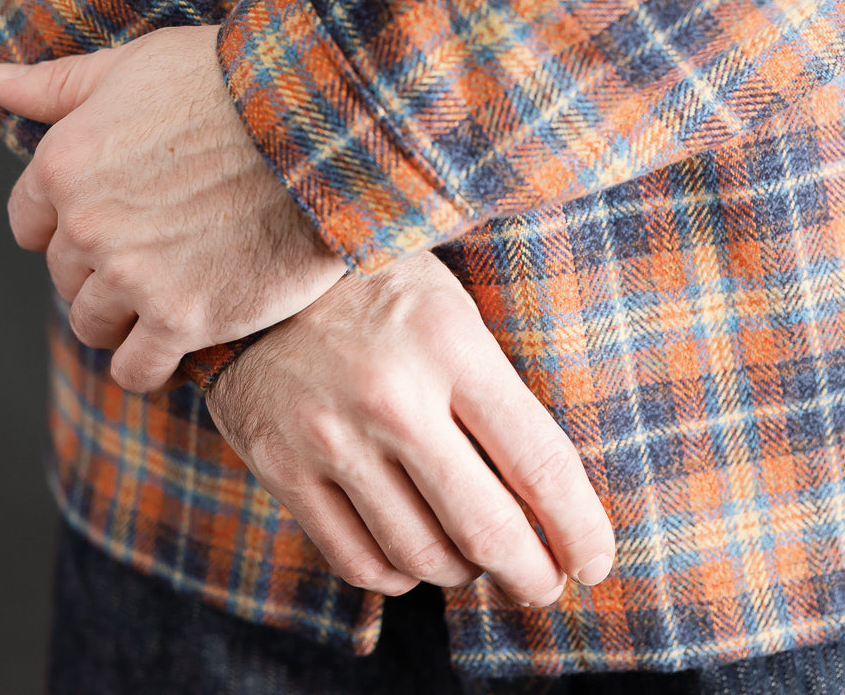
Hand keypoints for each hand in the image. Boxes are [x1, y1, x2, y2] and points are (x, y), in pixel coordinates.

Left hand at [0, 26, 345, 391]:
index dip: (70, 222)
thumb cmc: (231, 80)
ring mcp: (132, 277)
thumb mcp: (135, 63)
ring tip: (174, 287)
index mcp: (63, 163)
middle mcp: (85, 226)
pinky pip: (138, 369)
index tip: (114, 217)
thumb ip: (57, 83)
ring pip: (94, 325)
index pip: (29, 223)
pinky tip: (180, 336)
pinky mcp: (184, 319)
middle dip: (103, 264)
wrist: (318, 121)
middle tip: (161, 244)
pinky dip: (152, 361)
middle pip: (65, 275)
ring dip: (125, 314)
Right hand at [206, 251, 614, 604]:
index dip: (579, 527)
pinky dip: (398, 574)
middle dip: (530, 574)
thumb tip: (552, 491)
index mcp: (449, 341)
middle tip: (543, 582)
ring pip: (423, 556)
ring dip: (462, 572)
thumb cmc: (373, 279)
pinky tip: (411, 552)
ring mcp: (330, 435)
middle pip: (486, 528)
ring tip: (473, 556)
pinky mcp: (280, 465)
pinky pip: (357, 560)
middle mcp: (392, 395)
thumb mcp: (447, 303)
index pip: (539, 461)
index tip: (595, 559)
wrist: (250, 262)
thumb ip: (495, 386)